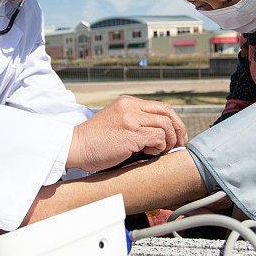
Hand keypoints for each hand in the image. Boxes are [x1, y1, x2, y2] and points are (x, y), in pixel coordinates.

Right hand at [67, 95, 187, 172]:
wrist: (75, 147)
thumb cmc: (95, 141)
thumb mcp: (116, 122)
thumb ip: (135, 122)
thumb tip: (162, 134)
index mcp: (128, 102)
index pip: (161, 106)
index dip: (174, 121)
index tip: (177, 135)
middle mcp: (130, 107)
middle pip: (168, 112)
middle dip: (179, 129)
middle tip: (180, 144)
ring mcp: (131, 119)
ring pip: (166, 125)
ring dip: (169, 141)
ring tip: (162, 151)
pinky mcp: (131, 134)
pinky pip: (158, 137)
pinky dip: (160, 147)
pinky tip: (150, 153)